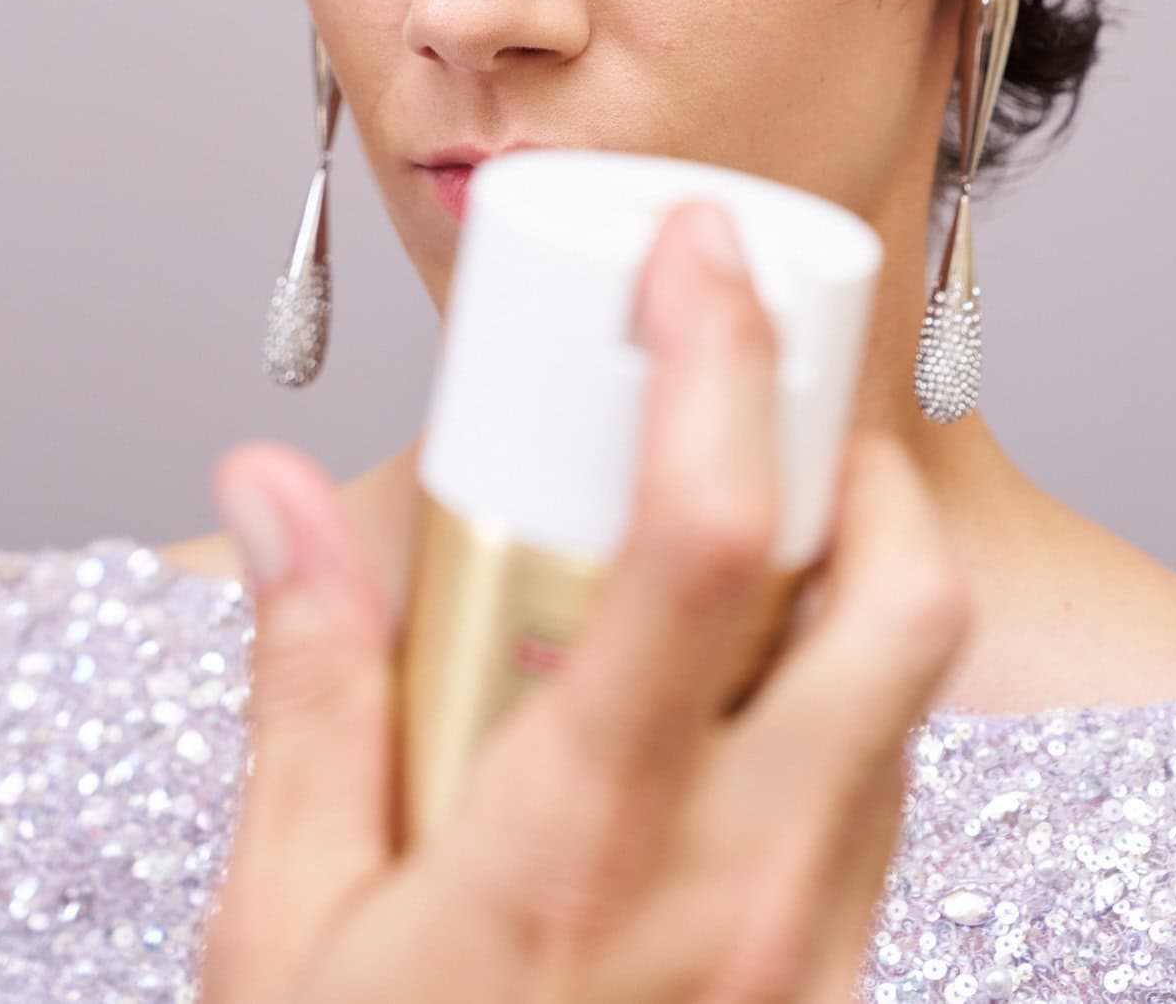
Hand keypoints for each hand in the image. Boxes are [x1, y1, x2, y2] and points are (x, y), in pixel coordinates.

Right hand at [199, 197, 972, 1003]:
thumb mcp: (280, 931)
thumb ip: (300, 688)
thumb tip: (267, 492)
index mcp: (581, 847)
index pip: (706, 545)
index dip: (717, 359)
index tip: (697, 247)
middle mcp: (740, 892)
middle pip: (896, 602)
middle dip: (858, 455)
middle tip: (758, 388)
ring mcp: (811, 958)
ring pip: (908, 699)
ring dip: (856, 575)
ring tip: (736, 521)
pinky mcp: (834, 997)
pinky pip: (882, 800)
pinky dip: (839, 699)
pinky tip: (726, 695)